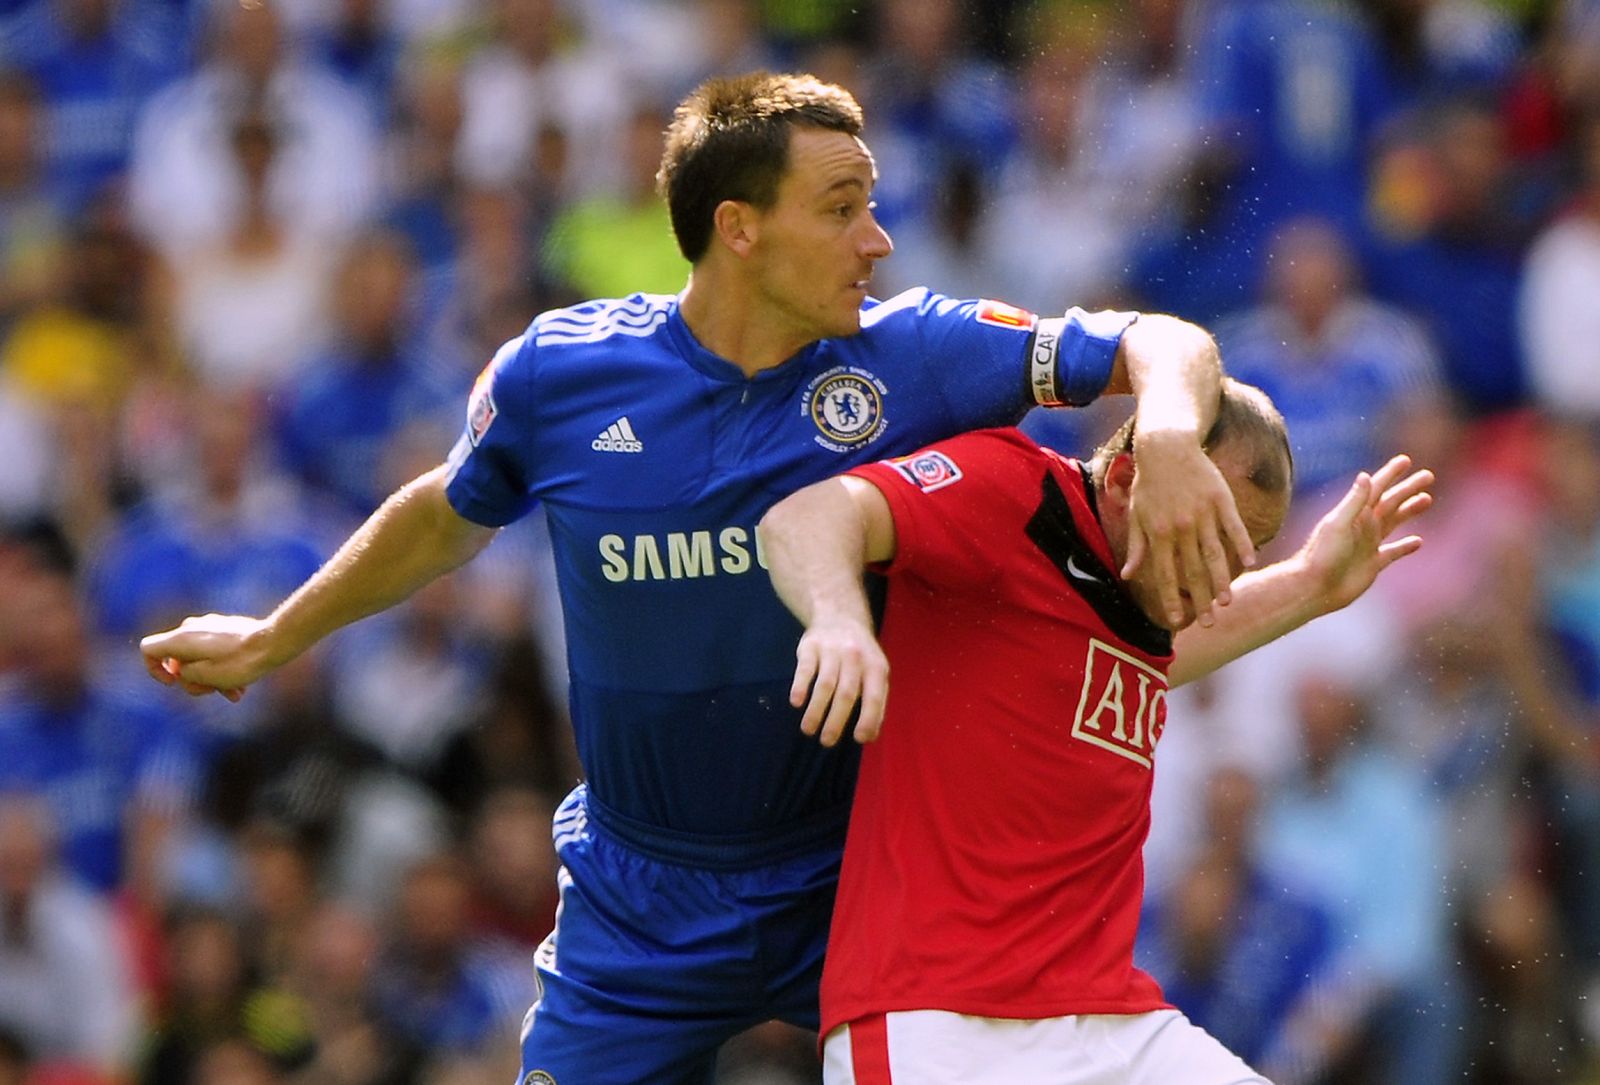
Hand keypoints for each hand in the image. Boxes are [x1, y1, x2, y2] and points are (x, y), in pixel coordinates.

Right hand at [140, 613, 276, 701]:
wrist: (274, 642)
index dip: (153, 670)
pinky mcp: (228, 629)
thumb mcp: (205, 677)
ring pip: (200, 658)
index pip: (148, 649)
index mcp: (180, 638)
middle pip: (178, 658)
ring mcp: (211, 626)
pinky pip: (217, 652)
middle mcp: (192, 627)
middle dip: (192, 679)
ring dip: (212, 679)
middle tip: (212, 691)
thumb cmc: (240, 662)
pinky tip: (241, 687)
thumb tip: (184, 671)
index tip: (173, 683)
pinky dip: (223, 669)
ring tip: (233, 694)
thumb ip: (185, 675)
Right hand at [788, 617, 889, 746]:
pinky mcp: (810, 646)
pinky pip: (805, 668)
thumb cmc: (860, 655)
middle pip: (846, 693)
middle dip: (836, 721)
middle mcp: (855, 657)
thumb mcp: (876, 672)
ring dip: (816, 710)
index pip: (874, 696)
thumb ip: (876, 702)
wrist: (839, 616)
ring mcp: (832, 650)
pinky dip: (800, 686)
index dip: (869, 718)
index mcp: (875, 666)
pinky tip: (796, 703)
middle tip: (827, 742)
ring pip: (825, 684)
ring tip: (808, 730)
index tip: (859, 739)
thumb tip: (870, 735)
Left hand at [1125, 430, 1255, 627]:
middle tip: (1210, 624)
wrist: (1166, 446)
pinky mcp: (1221, 499)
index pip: (1165, 573)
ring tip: (1227, 602)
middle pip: (1192, 570)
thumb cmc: (1149, 484)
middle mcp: (1180, 527)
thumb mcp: (1137, 514)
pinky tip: (1250, 563)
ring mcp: (1202, 513)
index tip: (1178, 621)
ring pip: (1214, 553)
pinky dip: (1242, 544)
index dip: (1171, 598)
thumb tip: (1128, 575)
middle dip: (1200, 599)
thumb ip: (1136, 546)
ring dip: (1221, 580)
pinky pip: (1233, 526)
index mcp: (1158, 533)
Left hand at [1301, 455, 1432, 611]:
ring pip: (1395, 522)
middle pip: (1391, 501)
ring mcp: (1368, 544)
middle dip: (1408, 488)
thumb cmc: (1322, 555)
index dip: (1391, 473)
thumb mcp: (1338, 525)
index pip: (1376, 488)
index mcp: (1355, 514)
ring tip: (1427, 499)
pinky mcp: (1373, 564)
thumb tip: (1365, 475)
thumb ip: (1354, 501)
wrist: (1314, 587)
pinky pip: (1394, 552)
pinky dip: (1405, 546)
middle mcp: (1363, 526)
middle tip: (1428, 475)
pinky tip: (1418, 541)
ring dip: (1410, 510)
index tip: (1406, 460)